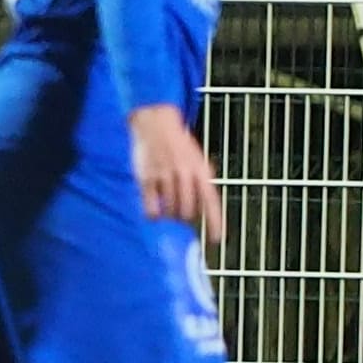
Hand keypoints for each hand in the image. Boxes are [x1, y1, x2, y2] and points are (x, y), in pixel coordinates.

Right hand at [130, 104, 224, 241]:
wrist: (156, 123)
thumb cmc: (178, 145)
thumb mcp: (197, 159)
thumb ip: (202, 182)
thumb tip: (205, 211)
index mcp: (200, 170)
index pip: (210, 202)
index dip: (214, 223)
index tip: (216, 240)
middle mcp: (184, 174)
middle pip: (187, 212)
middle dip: (184, 217)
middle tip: (179, 213)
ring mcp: (165, 176)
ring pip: (170, 211)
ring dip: (169, 214)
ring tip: (166, 206)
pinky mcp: (146, 178)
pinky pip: (151, 208)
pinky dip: (153, 214)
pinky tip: (153, 210)